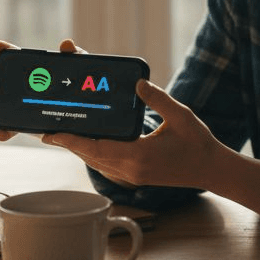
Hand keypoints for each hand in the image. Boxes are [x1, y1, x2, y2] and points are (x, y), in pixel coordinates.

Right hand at [0, 38, 82, 141]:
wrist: (85, 113)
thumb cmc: (80, 84)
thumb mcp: (79, 69)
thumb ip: (75, 55)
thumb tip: (66, 44)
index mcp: (32, 69)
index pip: (13, 56)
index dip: (1, 49)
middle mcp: (20, 86)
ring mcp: (20, 105)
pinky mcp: (25, 123)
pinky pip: (11, 128)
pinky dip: (4, 132)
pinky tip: (1, 135)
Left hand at [43, 79, 226, 190]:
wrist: (212, 170)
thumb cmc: (199, 143)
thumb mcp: (181, 116)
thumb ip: (158, 99)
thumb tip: (138, 83)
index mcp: (139, 157)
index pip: (96, 148)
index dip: (71, 140)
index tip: (51, 133)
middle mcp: (130, 170)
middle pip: (89, 156)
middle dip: (67, 142)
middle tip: (46, 128)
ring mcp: (131, 176)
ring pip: (95, 162)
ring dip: (77, 148)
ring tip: (60, 133)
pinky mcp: (134, 176)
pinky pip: (105, 164)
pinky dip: (92, 153)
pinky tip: (86, 142)